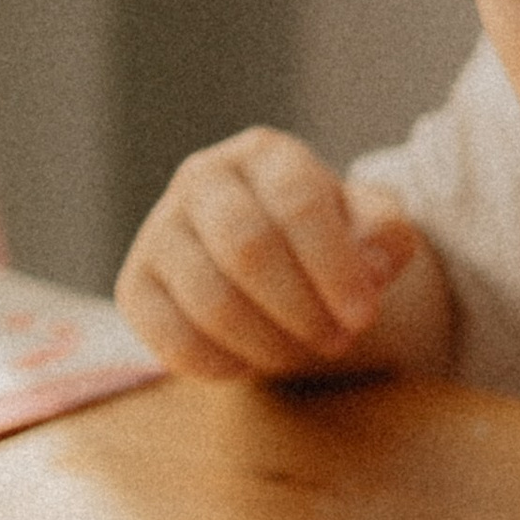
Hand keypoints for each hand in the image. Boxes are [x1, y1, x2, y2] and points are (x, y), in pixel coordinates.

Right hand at [117, 128, 426, 380]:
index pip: (298, 204)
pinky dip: (223, 365)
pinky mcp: (135, 286)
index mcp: (264, 154)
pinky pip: (172, 339)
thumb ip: (384, 236)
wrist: (269, 261)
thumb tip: (368, 268)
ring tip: (302, 352)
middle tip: (337, 341)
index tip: (363, 317)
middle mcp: (202, 178)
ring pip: (211, 301)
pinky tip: (254, 361)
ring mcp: (159, 229)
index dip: (335, 267)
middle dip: (302, 310)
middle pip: (248, 249)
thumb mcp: (370, 227)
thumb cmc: (325, 240)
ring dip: (270, 344)